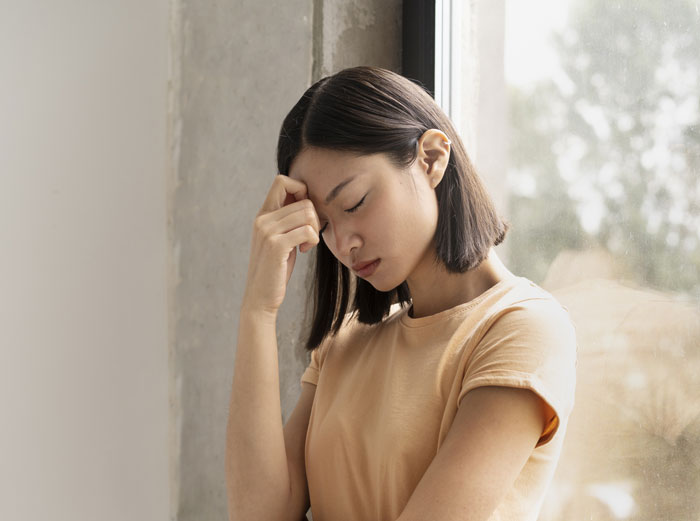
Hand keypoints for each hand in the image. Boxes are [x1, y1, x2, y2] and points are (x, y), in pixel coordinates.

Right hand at [242, 175, 320, 314]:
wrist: (260, 297)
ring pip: (308, 212)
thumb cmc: (275, 269)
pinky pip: (307, 230)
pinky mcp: (276, 245)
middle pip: (303, 199)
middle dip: (314, 217)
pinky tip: (304, 250)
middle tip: (309, 235)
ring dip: (314, 228)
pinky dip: (313, 240)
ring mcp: (267, 231)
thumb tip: (307, 199)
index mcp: (263, 214)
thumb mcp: (280, 239)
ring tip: (306, 244)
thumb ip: (287, 220)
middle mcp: (262, 219)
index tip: (305, 214)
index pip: (282, 180)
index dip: (301, 190)